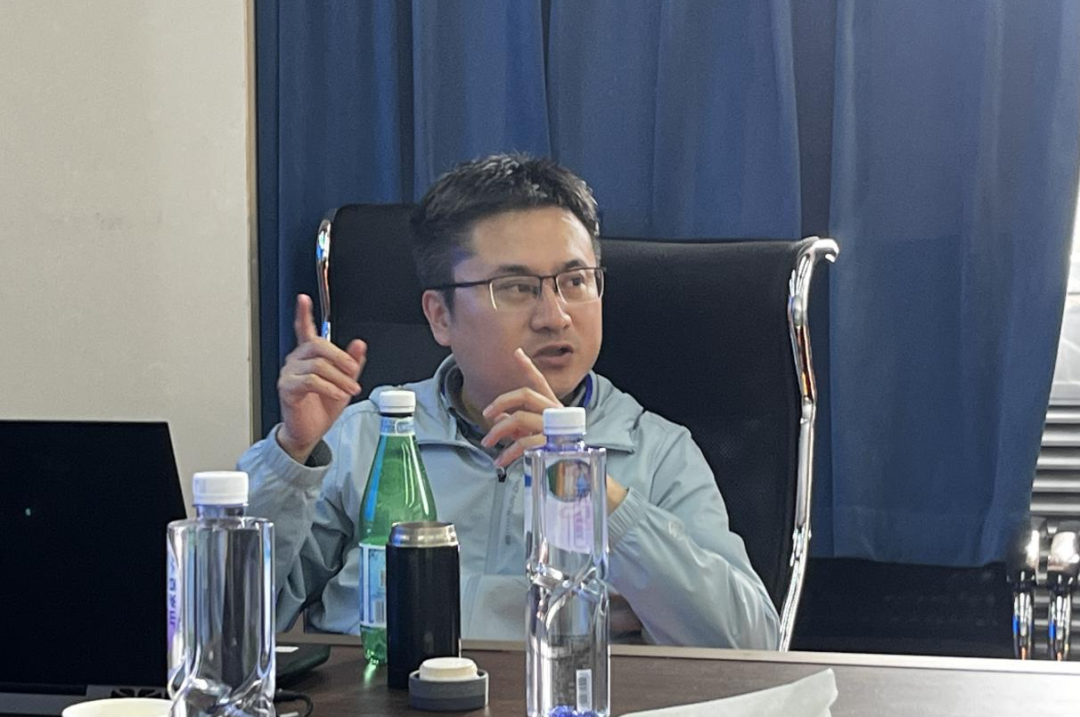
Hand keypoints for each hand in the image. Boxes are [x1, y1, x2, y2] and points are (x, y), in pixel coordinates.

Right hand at [276, 294, 366, 462]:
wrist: (309, 431)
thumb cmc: (322, 408)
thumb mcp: (344, 382)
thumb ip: (352, 363)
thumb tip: (359, 343)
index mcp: (309, 356)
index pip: (304, 330)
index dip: (303, 313)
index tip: (303, 299)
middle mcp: (297, 361)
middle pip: (318, 345)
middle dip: (340, 357)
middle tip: (353, 371)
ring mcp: (290, 374)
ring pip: (318, 365)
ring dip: (339, 378)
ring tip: (349, 389)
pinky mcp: (288, 389)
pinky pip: (311, 381)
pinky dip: (329, 387)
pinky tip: (338, 395)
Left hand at [480, 348, 559, 467]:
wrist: (573, 467)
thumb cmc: (552, 444)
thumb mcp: (533, 430)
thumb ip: (516, 422)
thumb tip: (498, 419)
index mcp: (551, 405)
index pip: (539, 381)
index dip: (528, 367)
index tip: (516, 353)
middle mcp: (553, 412)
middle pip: (526, 395)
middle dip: (502, 401)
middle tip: (486, 414)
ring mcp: (552, 427)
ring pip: (519, 418)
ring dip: (498, 431)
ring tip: (487, 442)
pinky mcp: (548, 444)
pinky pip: (523, 444)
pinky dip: (507, 453)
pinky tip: (499, 461)